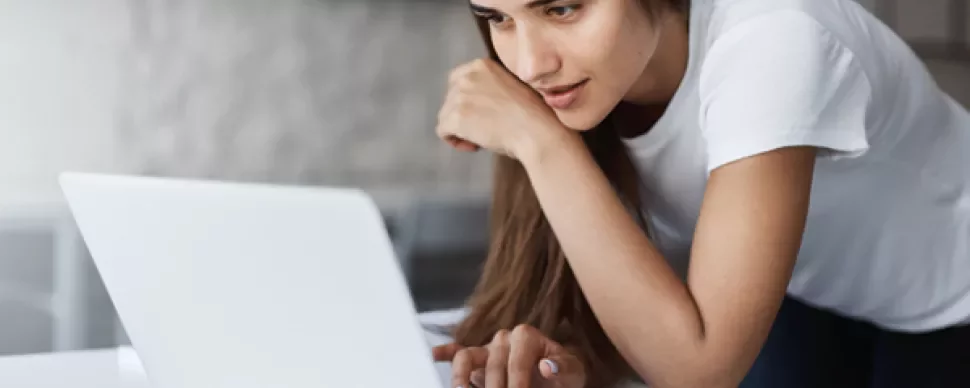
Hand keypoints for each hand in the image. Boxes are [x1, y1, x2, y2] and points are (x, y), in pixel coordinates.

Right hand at [432, 325, 586, 387]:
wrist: (557, 377)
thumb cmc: (564, 374)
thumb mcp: (573, 372)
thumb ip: (564, 368)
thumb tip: (547, 367)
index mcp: (527, 336)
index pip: (516, 360)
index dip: (517, 382)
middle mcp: (504, 339)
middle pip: (492, 364)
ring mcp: (487, 349)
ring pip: (467, 356)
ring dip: (461, 377)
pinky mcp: (477, 361)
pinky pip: (457, 352)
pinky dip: (444, 353)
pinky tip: (434, 356)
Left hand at [436, 58, 566, 159]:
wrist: (536, 130)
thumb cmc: (532, 114)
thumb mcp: (512, 86)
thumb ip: (492, 87)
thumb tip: (480, 102)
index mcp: (481, 65)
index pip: (458, 80)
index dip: (466, 100)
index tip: (481, 114)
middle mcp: (467, 76)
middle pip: (450, 99)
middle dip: (463, 115)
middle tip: (483, 129)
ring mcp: (460, 96)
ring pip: (445, 116)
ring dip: (460, 130)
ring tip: (481, 139)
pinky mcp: (456, 117)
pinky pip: (443, 131)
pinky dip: (455, 141)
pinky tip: (474, 146)